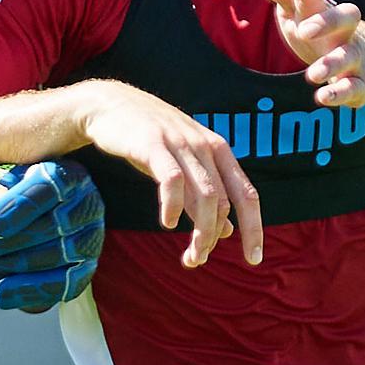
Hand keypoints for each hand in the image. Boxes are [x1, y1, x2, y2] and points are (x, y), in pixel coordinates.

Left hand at [0, 161, 103, 313]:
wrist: (23, 218)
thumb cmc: (4, 192)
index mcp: (66, 173)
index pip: (50, 187)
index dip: (20, 207)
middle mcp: (87, 204)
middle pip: (53, 225)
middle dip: (7, 241)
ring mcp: (89, 240)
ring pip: (57, 257)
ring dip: (12, 267)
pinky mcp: (83, 271)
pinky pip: (62, 287)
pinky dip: (29, 292)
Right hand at [73, 81, 261, 268]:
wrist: (110, 104)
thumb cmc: (149, 138)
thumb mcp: (183, 164)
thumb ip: (205, 194)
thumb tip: (227, 232)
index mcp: (218, 150)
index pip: (247, 194)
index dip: (254, 228)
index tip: (254, 259)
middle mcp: (204, 145)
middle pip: (223, 202)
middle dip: (212, 237)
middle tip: (197, 260)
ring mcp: (180, 143)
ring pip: (203, 195)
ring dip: (199, 231)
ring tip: (189, 255)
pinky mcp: (153, 144)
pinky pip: (172, 180)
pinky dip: (173, 206)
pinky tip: (167, 222)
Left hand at [267, 0, 364, 108]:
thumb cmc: (324, 34)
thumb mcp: (304, 16)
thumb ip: (289, 0)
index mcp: (327, 13)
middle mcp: (346, 32)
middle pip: (347, 18)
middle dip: (327, 22)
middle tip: (304, 31)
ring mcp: (356, 59)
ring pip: (349, 57)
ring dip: (331, 65)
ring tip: (312, 75)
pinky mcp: (360, 86)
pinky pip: (354, 89)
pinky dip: (340, 94)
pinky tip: (323, 97)